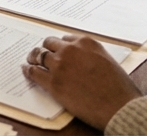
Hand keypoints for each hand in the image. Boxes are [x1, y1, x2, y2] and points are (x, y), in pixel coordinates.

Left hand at [23, 35, 140, 130]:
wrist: (119, 107)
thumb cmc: (120, 89)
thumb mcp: (108, 62)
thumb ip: (91, 56)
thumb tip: (82, 60)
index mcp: (87, 42)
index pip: (65, 39)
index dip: (59, 46)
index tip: (56, 50)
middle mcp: (71, 49)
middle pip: (49, 44)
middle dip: (46, 49)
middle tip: (41, 55)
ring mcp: (60, 65)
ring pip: (39, 55)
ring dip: (34, 58)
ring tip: (31, 61)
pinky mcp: (53, 82)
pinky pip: (33, 71)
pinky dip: (28, 70)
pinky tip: (26, 70)